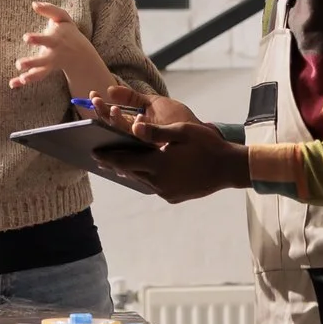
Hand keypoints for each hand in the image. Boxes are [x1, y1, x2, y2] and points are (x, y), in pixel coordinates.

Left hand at [11, 3, 113, 94]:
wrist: (80, 54)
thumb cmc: (68, 32)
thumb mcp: (63, 18)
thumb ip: (50, 9)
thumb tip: (34, 4)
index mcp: (56, 41)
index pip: (46, 40)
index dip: (36, 39)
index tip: (25, 38)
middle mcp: (53, 55)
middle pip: (43, 61)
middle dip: (32, 62)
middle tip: (19, 64)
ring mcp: (49, 65)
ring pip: (40, 73)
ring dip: (30, 76)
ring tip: (20, 79)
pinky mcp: (44, 71)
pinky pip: (34, 77)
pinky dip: (23, 82)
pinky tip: (12, 84)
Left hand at [85, 88, 247, 201]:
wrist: (229, 169)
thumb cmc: (207, 145)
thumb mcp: (182, 131)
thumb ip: (156, 131)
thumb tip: (134, 126)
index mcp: (159, 164)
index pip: (125, 161)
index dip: (108, 156)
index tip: (93, 152)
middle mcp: (159, 182)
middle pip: (130, 172)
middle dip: (114, 163)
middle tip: (98, 157)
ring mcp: (166, 192)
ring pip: (141, 180)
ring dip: (129, 171)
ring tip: (116, 164)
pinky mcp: (173, 197)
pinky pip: (153, 186)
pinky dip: (145, 177)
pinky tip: (141, 171)